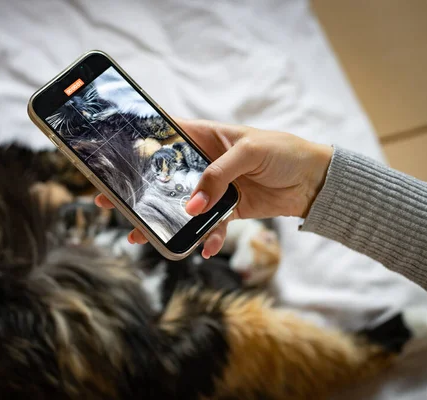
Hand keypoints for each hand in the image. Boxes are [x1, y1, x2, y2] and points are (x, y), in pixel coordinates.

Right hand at [95, 118, 332, 257]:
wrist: (316, 180)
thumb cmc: (285, 152)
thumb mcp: (250, 153)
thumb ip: (218, 177)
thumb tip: (192, 206)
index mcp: (206, 137)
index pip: (167, 135)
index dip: (140, 143)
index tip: (113, 157)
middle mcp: (205, 163)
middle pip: (164, 176)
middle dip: (139, 190)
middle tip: (110, 201)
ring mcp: (214, 188)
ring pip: (181, 205)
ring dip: (163, 221)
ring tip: (140, 235)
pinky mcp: (228, 209)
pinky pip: (210, 226)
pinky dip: (207, 238)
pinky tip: (203, 249)